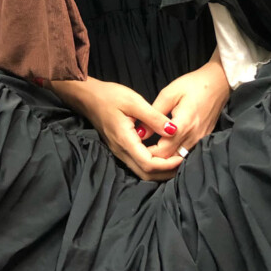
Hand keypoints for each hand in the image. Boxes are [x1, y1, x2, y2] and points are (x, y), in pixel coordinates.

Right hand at [50, 76, 184, 181]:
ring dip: (159, 170)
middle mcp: (121, 151)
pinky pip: (137, 164)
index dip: (167, 165)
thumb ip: (154, 117)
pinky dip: (152, 164)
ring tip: (175, 160)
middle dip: (165, 173)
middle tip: (182, 162)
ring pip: (141, 171)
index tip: (181, 157)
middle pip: (145, 174)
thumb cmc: (109, 96)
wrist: (88, 97)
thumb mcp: (134, 101)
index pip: (148, 164)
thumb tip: (173, 131)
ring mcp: (119, 151)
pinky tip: (162, 155)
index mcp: (125, 140)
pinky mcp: (119, 148)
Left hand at [147, 52, 230, 160]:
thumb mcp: (168, 94)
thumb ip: (153, 114)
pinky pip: (187, 152)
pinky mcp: (204, 138)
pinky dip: (175, 153)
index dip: (148, 152)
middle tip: (140, 150)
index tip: (136, 147)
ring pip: (179, 158)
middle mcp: (194, 136)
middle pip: (171, 158)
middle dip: (154, 158)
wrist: (218, 82)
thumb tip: (140, 133)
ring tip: (151, 150)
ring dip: (165, 158)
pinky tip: (166, 147)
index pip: (163, 150)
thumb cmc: (192, 85)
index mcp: (184, 124)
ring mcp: (200, 139)